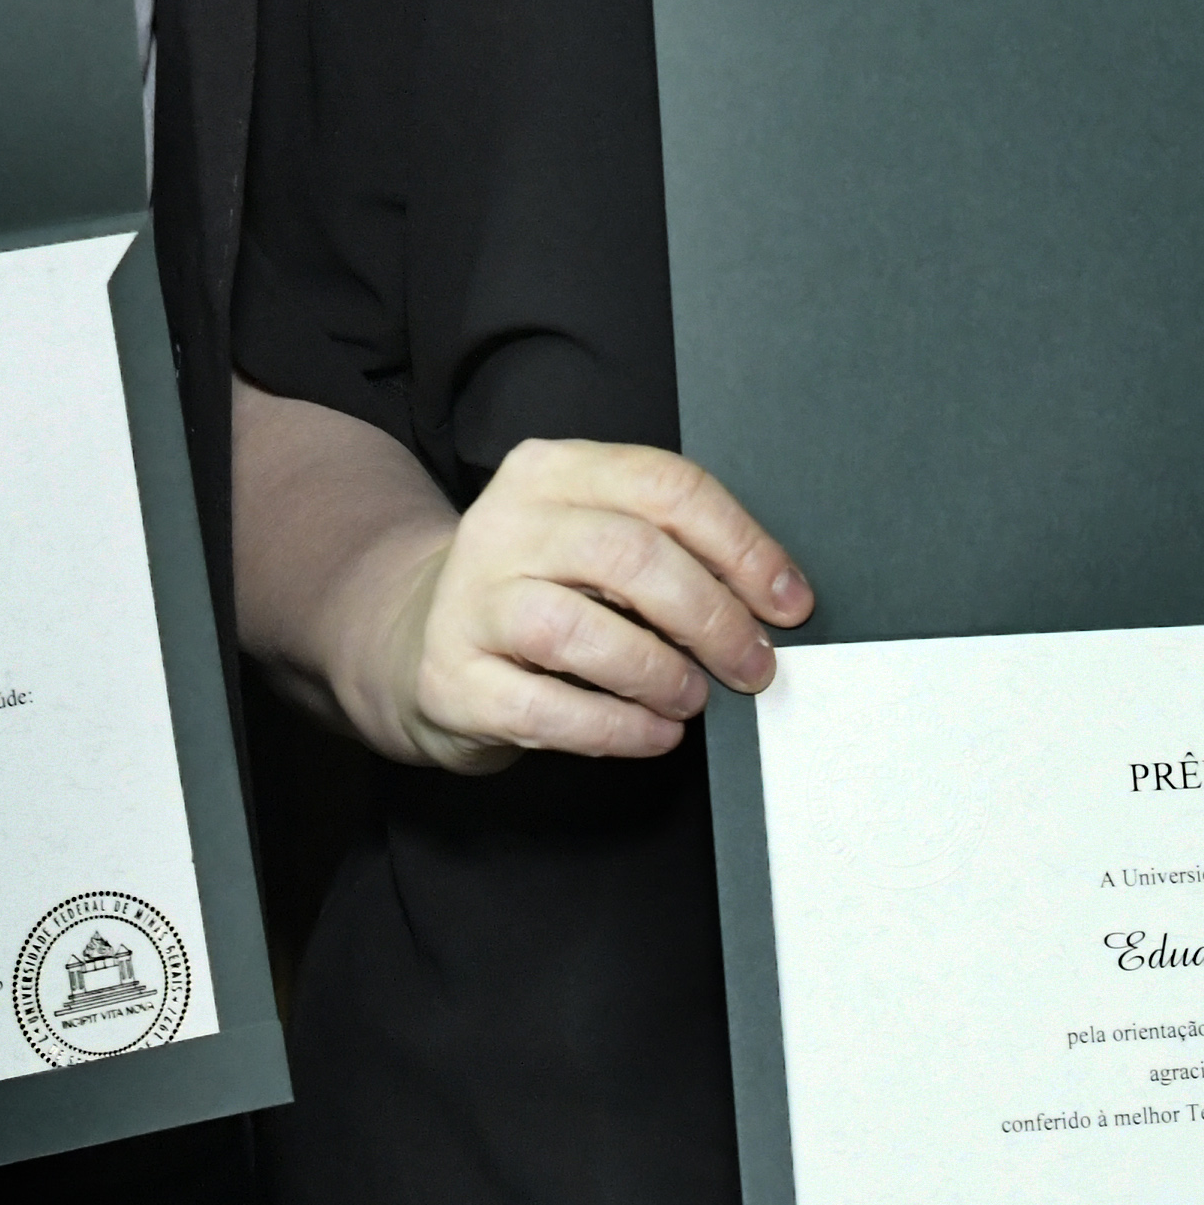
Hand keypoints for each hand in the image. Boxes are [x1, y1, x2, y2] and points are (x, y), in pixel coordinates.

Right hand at [334, 434, 813, 772]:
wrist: (415, 643)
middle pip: (630, 555)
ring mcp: (471, 601)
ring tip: (692, 699)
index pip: (665, 487)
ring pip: (580, 631)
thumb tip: (772, 601)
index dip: (742, 547)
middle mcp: (505, 524)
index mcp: (552, 471)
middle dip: (711, 617)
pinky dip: (617, 729)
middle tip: (752, 664)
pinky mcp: (453, 679)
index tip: (788, 602)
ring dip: (660, 673)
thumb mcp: (591, 540)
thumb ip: (667, 550)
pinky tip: (653, 733)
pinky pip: (547, 709)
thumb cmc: (537, 591)